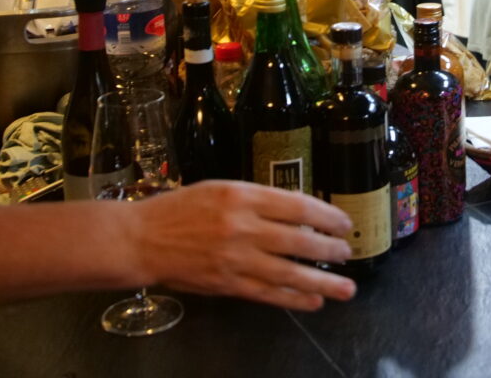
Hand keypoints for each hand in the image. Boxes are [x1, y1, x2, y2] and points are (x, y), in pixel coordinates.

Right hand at [131, 180, 356, 311]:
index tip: (343, 223)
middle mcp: (243, 227)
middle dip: (330, 250)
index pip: (296, 205)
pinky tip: (314, 302)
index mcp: (242, 196)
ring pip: (289, 272)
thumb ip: (255, 200)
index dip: (326, 216)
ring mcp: (236, 259)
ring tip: (345, 288)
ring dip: (322, 282)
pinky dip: (295, 299)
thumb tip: (295, 212)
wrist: (143, 240)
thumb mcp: (220, 189)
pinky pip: (269, 294)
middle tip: (348, 253)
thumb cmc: (180, 210)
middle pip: (299, 239)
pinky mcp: (228, 285)